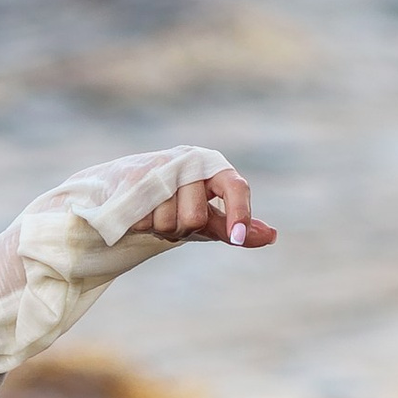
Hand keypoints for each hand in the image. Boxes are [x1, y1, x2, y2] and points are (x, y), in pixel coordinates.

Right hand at [129, 168, 274, 250]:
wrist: (126, 184)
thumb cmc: (176, 203)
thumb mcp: (208, 217)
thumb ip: (234, 227)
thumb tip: (271, 236)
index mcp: (215, 168)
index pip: (235, 187)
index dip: (239, 212)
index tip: (238, 237)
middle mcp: (192, 161)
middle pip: (194, 218)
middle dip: (182, 229)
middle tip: (174, 217)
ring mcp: (163, 166)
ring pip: (167, 222)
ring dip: (159, 227)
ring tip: (155, 212)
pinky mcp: (136, 175)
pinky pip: (144, 219)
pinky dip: (140, 224)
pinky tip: (139, 210)